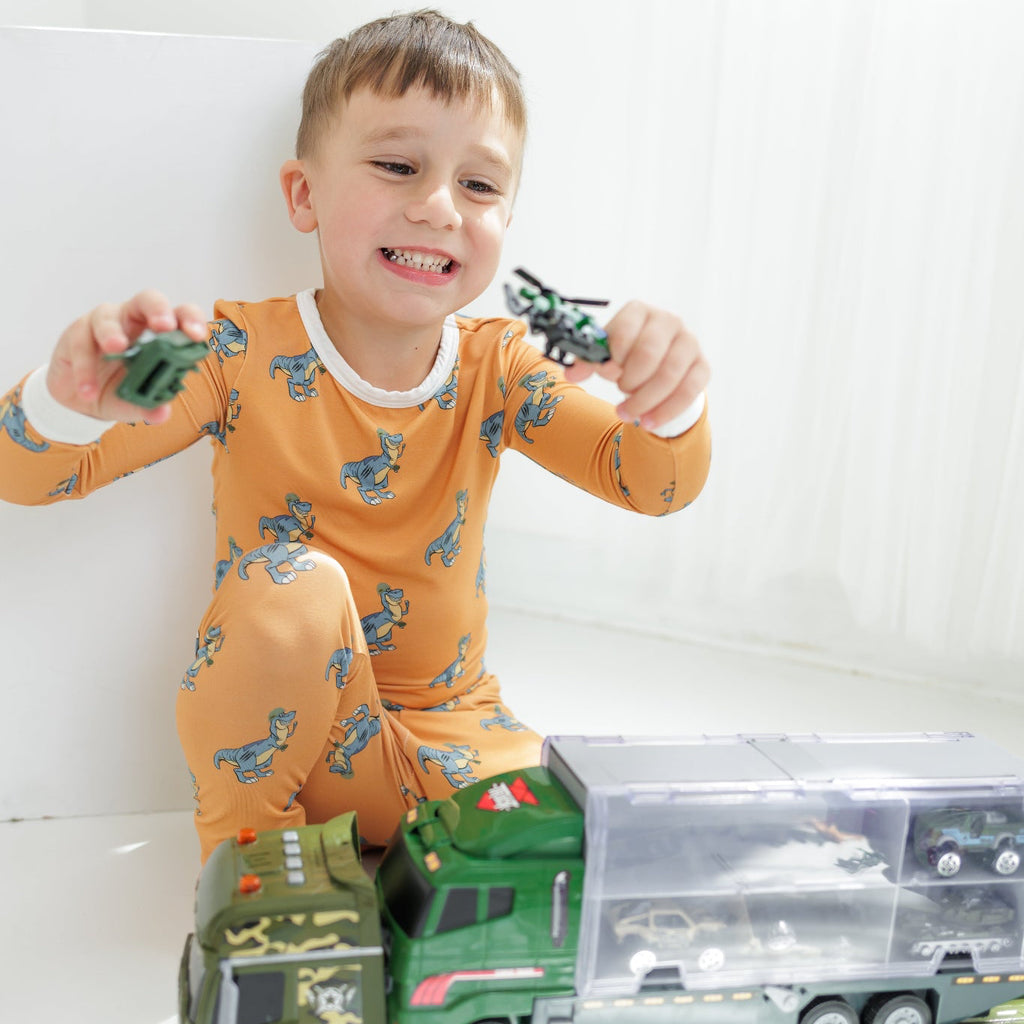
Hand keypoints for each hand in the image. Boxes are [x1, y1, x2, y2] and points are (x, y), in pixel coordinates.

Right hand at [46, 290, 207, 423]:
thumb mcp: (138, 403)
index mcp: (160, 334)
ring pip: (107, 316)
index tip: (197, 336)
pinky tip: (88, 391)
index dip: (191, 320)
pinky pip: (80, 344)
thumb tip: (161, 414)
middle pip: (147, 300)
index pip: (180, 316)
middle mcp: (134, 321)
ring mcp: (104, 323)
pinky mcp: (77, 333)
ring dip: (112, 332)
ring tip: (116, 350)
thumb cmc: (122, 389)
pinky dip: (85, 369)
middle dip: (158, 310)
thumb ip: (150, 406)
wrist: (84, 399)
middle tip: (163, 326)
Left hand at [563, 300, 709, 430]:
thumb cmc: (627, 358)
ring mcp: (689, 343)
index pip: (624, 333)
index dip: (613, 359)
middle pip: (648, 353)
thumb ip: (589, 362)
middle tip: (620, 392)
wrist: (658, 370)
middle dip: (629, 381)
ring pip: (669, 375)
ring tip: (627, 413)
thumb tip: (573, 372)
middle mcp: (668, 321)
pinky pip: (688, 391)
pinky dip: (665, 411)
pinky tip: (648, 422)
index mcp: (639, 312)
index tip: (607, 374)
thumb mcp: (605, 356)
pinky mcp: (702, 367)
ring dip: (644, 400)